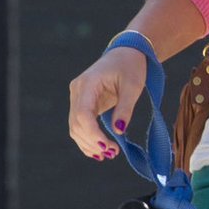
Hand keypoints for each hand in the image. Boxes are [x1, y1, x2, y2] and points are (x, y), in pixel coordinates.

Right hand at [67, 45, 147, 161]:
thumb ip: (125, 108)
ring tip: (109, 154)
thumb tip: (119, 130)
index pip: (82, 114)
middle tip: (113, 153)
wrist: (126, 54)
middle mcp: (77, 91)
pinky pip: (80, 124)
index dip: (92, 133)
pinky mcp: (82, 103)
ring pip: (75, 127)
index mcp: (88, 83)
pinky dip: (88, 138)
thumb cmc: (131, 67)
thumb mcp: (133, 86)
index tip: (107, 147)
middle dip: (92, 141)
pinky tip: (99, 150)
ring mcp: (77, 97)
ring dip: (89, 143)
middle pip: (76, 123)